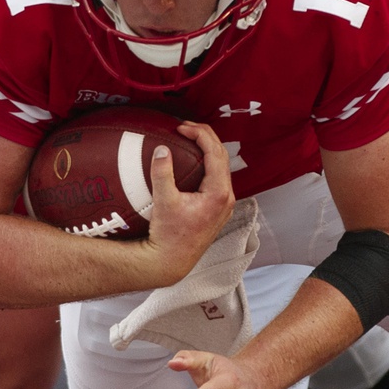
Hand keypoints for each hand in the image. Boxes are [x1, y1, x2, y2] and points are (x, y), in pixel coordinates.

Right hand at [143, 122, 235, 285]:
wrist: (172, 261)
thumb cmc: (169, 235)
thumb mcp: (163, 201)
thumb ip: (163, 173)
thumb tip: (162, 149)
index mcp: (219, 193)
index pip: (215, 153)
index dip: (200, 134)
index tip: (181, 128)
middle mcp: (227, 198)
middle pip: (222, 157)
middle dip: (205, 137)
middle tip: (185, 128)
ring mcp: (224, 205)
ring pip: (221, 167)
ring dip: (207, 150)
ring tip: (189, 139)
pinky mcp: (217, 209)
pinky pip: (217, 179)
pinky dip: (207, 164)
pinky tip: (192, 162)